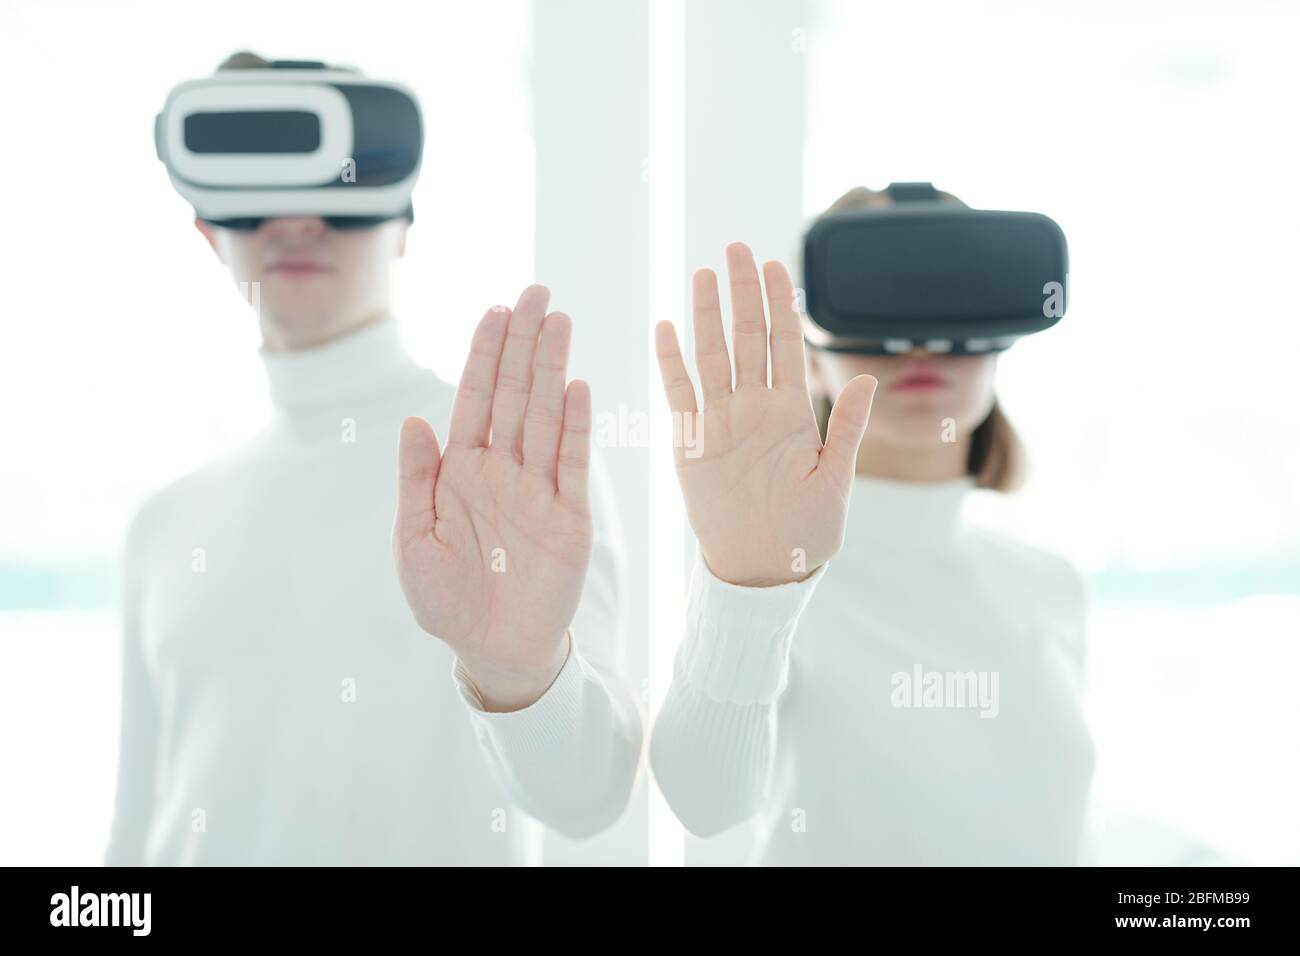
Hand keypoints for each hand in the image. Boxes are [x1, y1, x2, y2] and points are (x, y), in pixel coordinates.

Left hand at [393, 285, 592, 710]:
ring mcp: (540, 490)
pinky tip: (578, 388)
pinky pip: (573, 465)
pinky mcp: (570, 518)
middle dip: (524, 343)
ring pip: (547, 417)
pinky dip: (576, 427)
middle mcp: (503, 470)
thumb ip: (417, 479)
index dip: (484, 354)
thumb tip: (414, 419)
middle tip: (537, 293)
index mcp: (462, 470)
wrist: (490, 649)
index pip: (476, 399)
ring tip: (560, 322)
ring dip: (553, 370)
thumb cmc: (444, 598)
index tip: (495, 310)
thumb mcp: (414, 539)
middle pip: (516, 395)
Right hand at [654, 243, 877, 586]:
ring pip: (712, 355)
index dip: (781, 304)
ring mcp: (720, 422)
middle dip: (743, 292)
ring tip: (703, 274)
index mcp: (791, 413)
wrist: (762, 569)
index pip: (786, 345)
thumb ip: (846, 429)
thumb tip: (867, 380)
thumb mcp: (836, 482)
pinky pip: (678, 393)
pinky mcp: (691, 442)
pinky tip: (665, 327)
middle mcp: (754, 409)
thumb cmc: (806, 533)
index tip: (776, 264)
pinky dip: (670, 361)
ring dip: (707, 315)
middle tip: (737, 248)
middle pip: (747, 337)